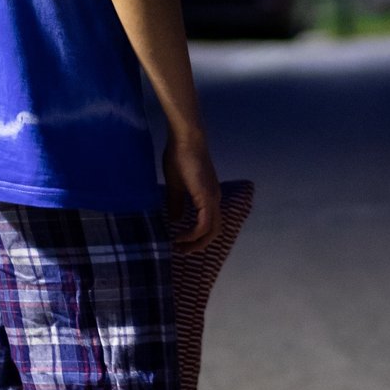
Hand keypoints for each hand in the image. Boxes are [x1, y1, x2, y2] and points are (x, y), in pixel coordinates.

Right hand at [162, 133, 219, 254]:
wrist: (184, 139)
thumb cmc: (179, 157)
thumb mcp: (175, 185)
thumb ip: (176, 203)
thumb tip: (176, 220)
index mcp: (208, 196)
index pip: (209, 223)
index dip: (196, 236)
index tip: (178, 241)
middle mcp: (214, 199)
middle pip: (214, 231)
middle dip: (198, 245)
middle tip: (181, 251)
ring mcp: (213, 198)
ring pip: (212, 230)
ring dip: (197, 242)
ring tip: (179, 246)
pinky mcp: (207, 197)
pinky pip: (205, 224)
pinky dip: (194, 234)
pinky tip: (180, 235)